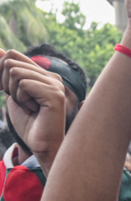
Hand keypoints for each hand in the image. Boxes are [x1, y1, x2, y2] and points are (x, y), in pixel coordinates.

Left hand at [0, 49, 66, 166]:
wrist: (41, 144)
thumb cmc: (28, 122)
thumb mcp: (12, 92)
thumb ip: (7, 72)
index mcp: (44, 74)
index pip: (12, 55)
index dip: (0, 72)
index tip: (5, 91)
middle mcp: (52, 76)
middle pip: (11, 62)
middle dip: (6, 83)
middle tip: (20, 102)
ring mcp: (55, 84)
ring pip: (15, 72)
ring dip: (14, 93)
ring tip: (29, 106)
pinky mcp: (55, 94)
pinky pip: (23, 84)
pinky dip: (22, 99)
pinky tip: (34, 110)